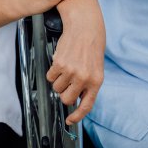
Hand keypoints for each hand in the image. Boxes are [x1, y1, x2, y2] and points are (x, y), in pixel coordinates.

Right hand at [46, 0, 104, 123]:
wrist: (84, 27)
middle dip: (64, 94)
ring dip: (58, 81)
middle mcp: (84, 78)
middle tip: (66, 84)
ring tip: (65, 68)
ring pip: (57, 88)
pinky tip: (60, 62)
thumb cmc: (91, 46)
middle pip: (66, 99)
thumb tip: (76, 98)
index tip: (70, 121)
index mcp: (96, 81)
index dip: (77, 116)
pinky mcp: (59, 64)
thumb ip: (88, 84)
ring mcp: (71, 71)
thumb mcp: (96, 68)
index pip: (86, 105)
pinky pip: (50, 77)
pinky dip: (52, 72)